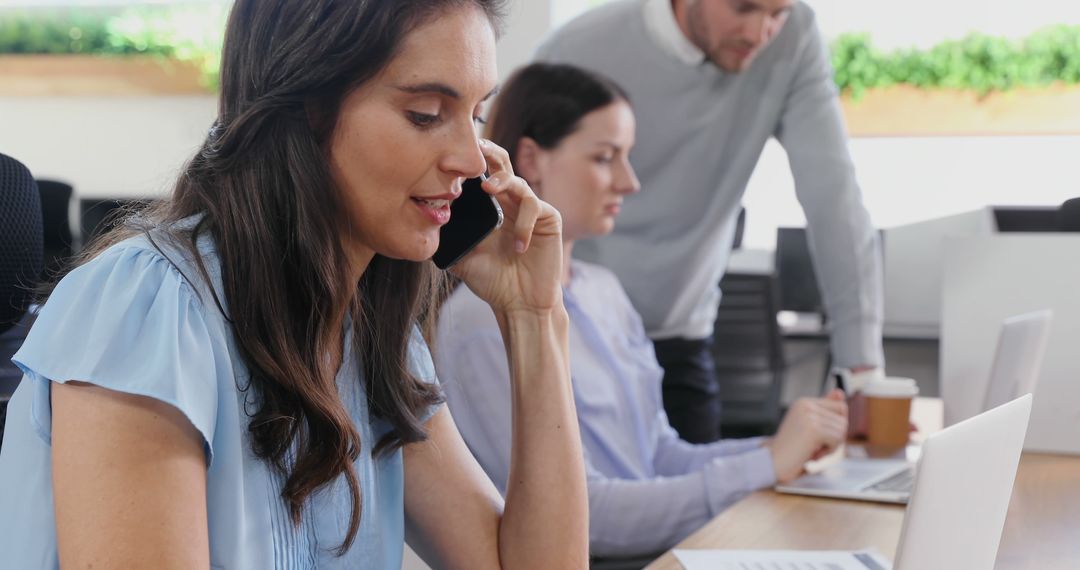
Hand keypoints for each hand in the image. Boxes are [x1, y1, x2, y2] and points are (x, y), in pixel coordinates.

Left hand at [451, 139, 563, 314]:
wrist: (519, 304)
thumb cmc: (492, 281)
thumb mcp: (462, 257)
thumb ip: (449, 238)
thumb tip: (424, 220)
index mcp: (490, 208)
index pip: (481, 175)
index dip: (470, 162)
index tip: (452, 153)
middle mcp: (510, 203)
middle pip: (502, 165)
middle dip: (490, 153)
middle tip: (476, 148)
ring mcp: (530, 209)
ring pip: (518, 182)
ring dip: (503, 181)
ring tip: (488, 190)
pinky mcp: (549, 219)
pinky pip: (534, 207)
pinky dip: (523, 224)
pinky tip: (517, 246)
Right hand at [767, 389, 847, 482]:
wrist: (773, 462)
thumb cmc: (791, 448)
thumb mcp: (810, 426)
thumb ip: (825, 410)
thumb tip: (840, 392)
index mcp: (804, 402)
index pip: (840, 406)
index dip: (835, 426)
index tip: (817, 437)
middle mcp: (806, 404)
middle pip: (843, 419)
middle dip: (834, 437)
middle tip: (814, 446)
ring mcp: (809, 416)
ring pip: (842, 430)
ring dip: (831, 445)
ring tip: (812, 449)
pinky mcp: (813, 429)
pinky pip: (837, 439)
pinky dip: (829, 451)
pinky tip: (813, 453)